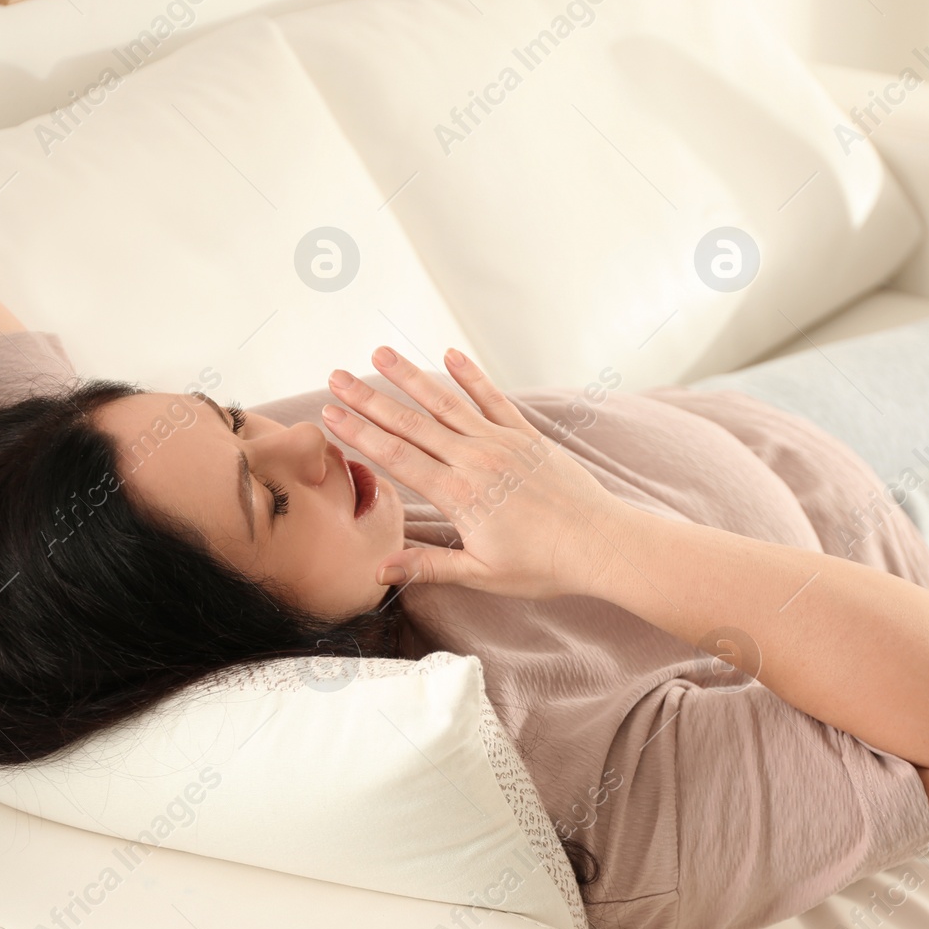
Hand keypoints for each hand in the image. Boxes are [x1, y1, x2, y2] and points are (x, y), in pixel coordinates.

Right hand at [324, 345, 633, 599]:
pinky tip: (449, 354)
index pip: (396, 458)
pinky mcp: (526, 436)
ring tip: (380, 354)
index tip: (329, 412)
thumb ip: (428, 568)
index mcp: (459, 496)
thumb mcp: (481, 574)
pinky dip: (471, 376)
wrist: (600, 544)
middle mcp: (475, 461)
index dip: (359, 433)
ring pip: (446, 404)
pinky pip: (493, 399)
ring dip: (410, 377)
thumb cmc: (543, 566)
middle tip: (335, 376)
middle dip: (369, 399)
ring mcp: (502, 443)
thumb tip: (378, 572)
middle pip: (411, 424)